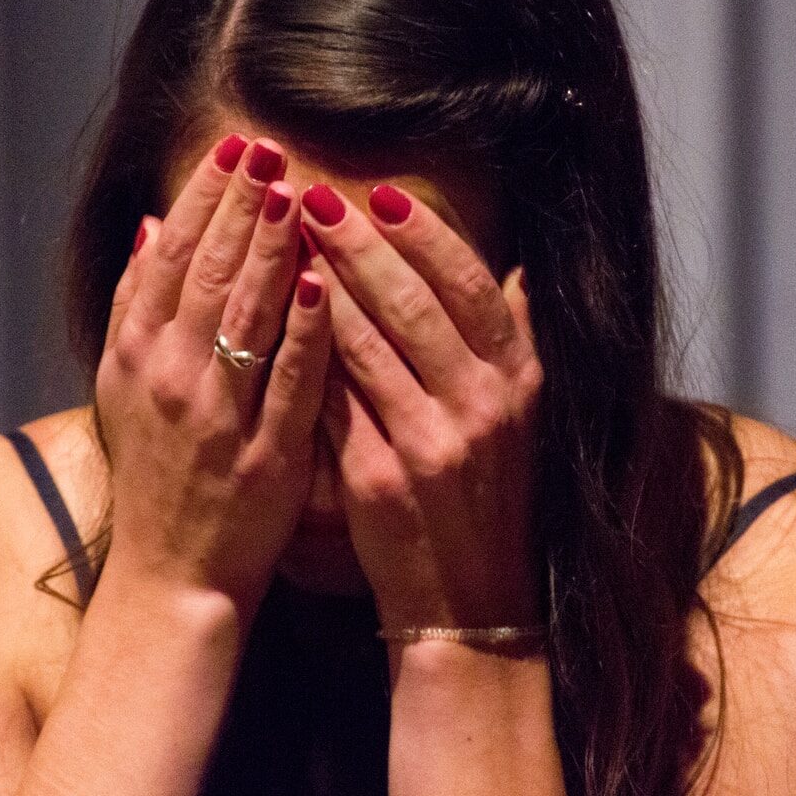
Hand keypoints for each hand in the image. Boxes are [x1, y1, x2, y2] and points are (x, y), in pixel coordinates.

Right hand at [94, 133, 330, 622]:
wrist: (170, 574)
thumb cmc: (154, 475)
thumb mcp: (122, 387)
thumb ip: (135, 305)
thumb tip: (145, 225)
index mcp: (134, 354)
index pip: (171, 256)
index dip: (203, 197)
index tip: (234, 148)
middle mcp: (169, 376)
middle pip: (207, 273)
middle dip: (240, 205)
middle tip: (270, 149)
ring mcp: (216, 415)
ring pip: (244, 316)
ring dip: (269, 250)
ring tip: (296, 192)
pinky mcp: (263, 454)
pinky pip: (285, 381)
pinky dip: (301, 331)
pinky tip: (320, 283)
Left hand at [301, 182, 544, 633]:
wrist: (469, 602)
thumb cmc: (487, 498)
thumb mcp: (522, 418)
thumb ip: (515, 342)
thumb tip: (518, 270)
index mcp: (518, 381)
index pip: (472, 285)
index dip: (426, 234)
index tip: (382, 194)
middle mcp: (482, 406)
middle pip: (414, 303)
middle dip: (359, 244)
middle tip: (313, 198)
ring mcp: (431, 443)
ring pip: (367, 344)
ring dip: (321, 285)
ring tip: (282, 241)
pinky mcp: (382, 478)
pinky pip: (334, 399)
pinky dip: (305, 353)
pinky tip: (273, 318)